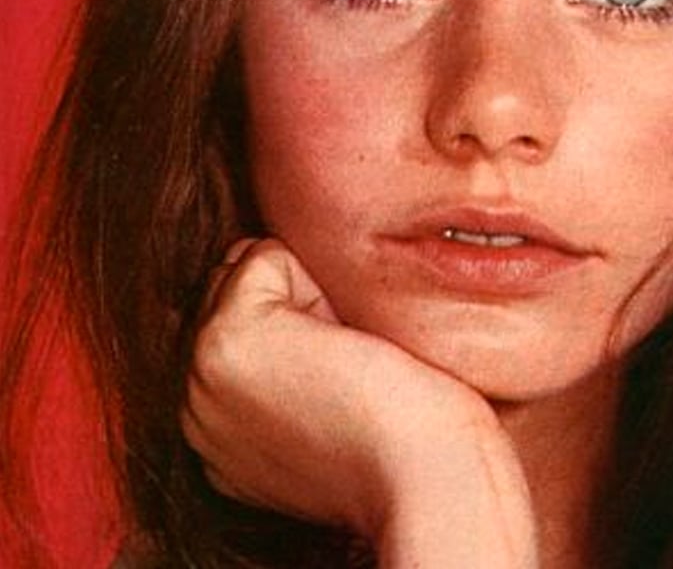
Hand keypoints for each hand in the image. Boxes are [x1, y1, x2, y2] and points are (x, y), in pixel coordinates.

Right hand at [182, 238, 537, 567]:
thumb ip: (280, 346)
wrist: (424, 472)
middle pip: (233, 283)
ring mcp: (198, 373)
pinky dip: (315, 280)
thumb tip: (267, 265)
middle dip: (296, 300)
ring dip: (306, 293)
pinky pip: (265, 255)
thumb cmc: (400, 429)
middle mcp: (194, 404)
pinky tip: (338, 343)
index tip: (337, 376)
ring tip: (340, 357)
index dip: (300, 319)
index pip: (234, 315)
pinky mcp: (223, 339)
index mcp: (214, 423)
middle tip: (342, 366)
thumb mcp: (320, 389)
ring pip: (248, 266)